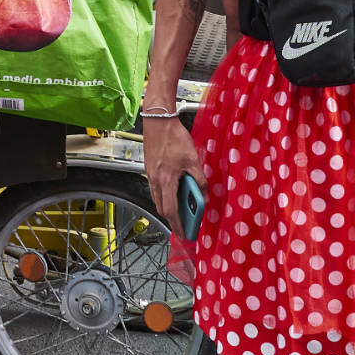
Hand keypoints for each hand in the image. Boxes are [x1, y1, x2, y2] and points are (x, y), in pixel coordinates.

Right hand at [144, 114, 205, 228]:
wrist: (158, 121)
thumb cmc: (173, 137)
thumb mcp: (193, 159)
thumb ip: (199, 179)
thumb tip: (203, 193)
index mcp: (166, 180)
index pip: (171, 210)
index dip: (178, 225)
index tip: (184, 234)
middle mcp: (155, 180)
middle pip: (161, 208)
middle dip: (172, 220)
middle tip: (183, 226)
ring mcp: (151, 174)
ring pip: (157, 199)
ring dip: (167, 208)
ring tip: (179, 212)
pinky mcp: (150, 168)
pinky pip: (155, 189)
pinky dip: (163, 196)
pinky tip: (173, 192)